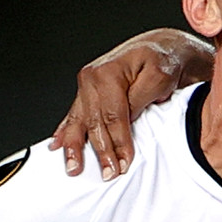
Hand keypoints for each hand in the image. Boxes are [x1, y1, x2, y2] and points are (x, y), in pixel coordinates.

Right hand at [48, 29, 211, 179]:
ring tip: (73, 168)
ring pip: (80, 121)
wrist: (162, 47)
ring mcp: (86, 85)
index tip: (124, 164)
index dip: (119, 142)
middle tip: (107, 174)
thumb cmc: (164, 61)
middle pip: (94, 122)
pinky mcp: (88, 92)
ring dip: (76, 147)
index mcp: (107, 72)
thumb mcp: (160, 77)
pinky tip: (56, 144)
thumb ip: (140, 98)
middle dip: (100, 151)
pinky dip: (66, 131)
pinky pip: (74, 114)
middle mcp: (91, 78)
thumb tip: (126, 119)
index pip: (113, 116)